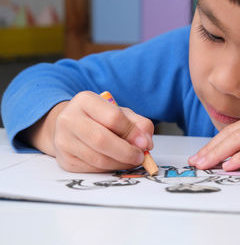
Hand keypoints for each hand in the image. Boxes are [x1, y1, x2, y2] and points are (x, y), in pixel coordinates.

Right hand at [25, 91, 153, 171]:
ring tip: (132, 160)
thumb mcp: (121, 113)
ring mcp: (63, 140)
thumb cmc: (100, 118)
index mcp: (85, 100)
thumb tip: (146, 142)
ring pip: (98, 159)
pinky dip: (110, 169)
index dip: (132, 133)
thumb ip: (139, 124)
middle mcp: (69, 119)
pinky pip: (93, 169)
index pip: (113, 118)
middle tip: (141, 157)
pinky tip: (117, 163)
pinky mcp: (65, 160)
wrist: (72, 126)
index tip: (145, 143)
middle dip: (126, 152)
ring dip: (121, 163)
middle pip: (102, 140)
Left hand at [189, 106, 239, 170]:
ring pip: (239, 140)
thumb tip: (238, 161)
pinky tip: (228, 166)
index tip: (202, 155)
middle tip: (196, 162)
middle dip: (210, 149)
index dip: (215, 143)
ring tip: (204, 165)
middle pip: (231, 133)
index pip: (234, 130)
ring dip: (218, 153)